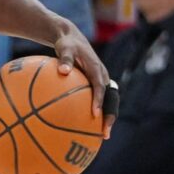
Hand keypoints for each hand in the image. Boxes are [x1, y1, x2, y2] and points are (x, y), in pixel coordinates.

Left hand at [51, 19, 114, 137]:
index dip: (99, 100)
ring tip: (102, 136)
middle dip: (110, 116)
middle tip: (105, 133)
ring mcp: (101, 80)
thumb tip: (62, 71)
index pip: (100, 86)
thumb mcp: (64, 47)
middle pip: (111, 99)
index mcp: (96, 68)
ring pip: (109, 101)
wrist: (72, 38)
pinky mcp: (97, 84)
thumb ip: (64, 59)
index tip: (95, 114)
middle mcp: (102, 76)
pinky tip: (88, 127)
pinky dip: (99, 112)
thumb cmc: (67, 44)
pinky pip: (100, 100)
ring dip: (107, 117)